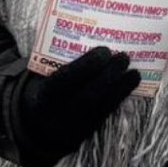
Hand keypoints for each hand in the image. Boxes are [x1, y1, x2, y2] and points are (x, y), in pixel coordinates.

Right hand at [13, 47, 139, 166]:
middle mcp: (56, 116)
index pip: (65, 80)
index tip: (105, 51)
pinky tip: (129, 87)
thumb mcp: (39, 77)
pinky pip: (103, 118)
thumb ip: (54, 60)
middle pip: (87, 98)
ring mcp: (71, 130)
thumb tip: (81, 30)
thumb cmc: (41, 89)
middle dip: (109, 77)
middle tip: (124, 58)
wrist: (32, 127)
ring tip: (134, 73)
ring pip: (99, 110)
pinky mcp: (84, 136)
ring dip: (120, 90)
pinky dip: (118, 101)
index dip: (86, 66)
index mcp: (42, 96)